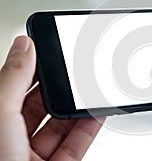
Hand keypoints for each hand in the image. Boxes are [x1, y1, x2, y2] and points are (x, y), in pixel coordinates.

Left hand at [0, 36, 104, 160]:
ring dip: (77, 107)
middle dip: (58, 88)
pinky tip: (97, 111)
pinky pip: (77, 143)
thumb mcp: (0, 116)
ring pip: (61, 125)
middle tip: (72, 69)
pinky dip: (89, 126)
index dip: (30, 70)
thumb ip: (14, 80)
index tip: (46, 52)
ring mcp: (36, 155)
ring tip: (89, 88)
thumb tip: (24, 45)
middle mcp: (12, 139)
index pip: (14, 89)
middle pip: (39, 106)